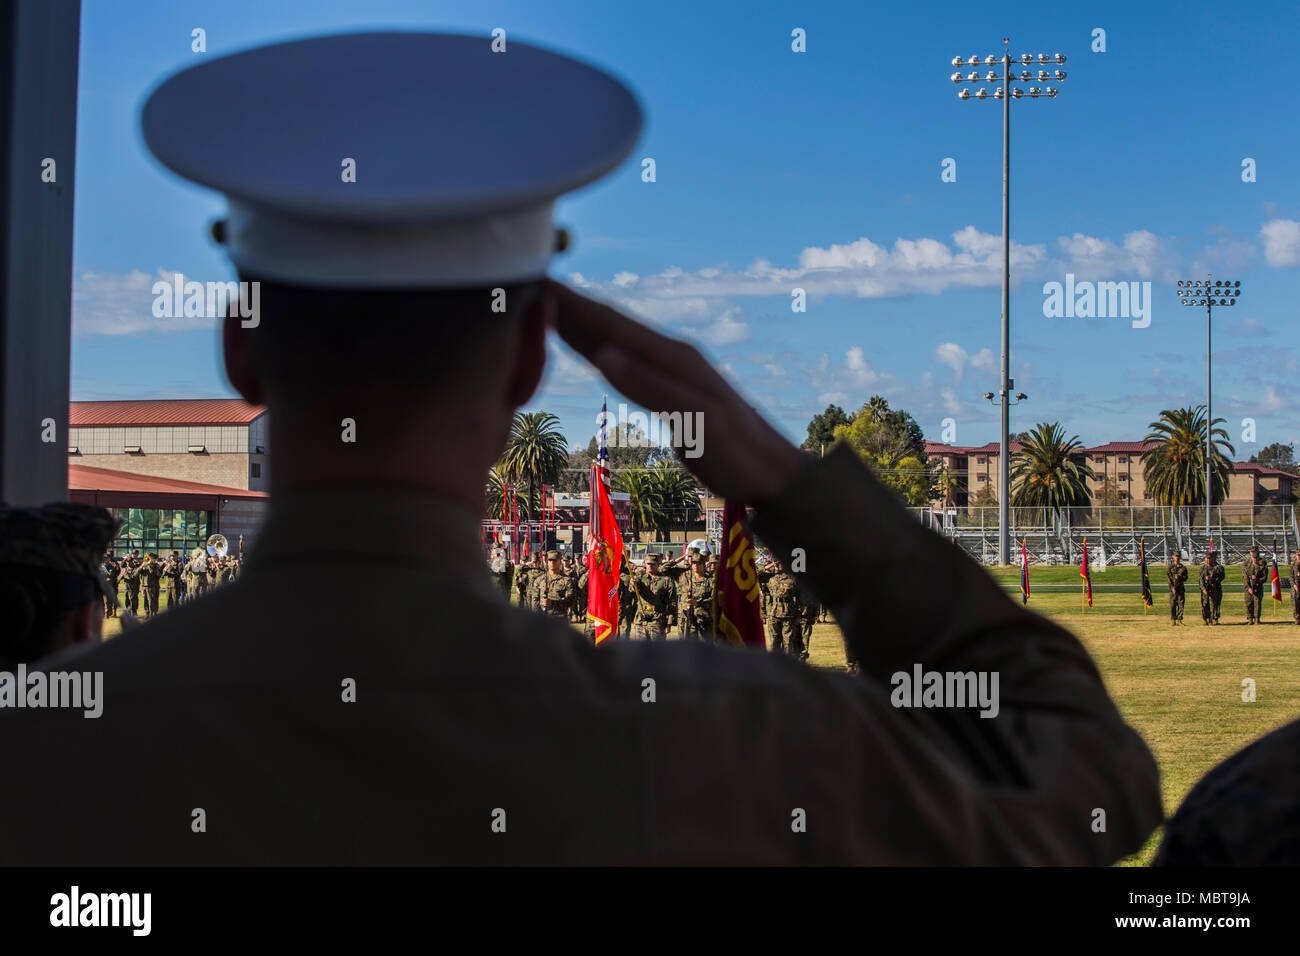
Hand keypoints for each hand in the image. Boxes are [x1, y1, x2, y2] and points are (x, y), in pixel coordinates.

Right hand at [545, 280, 808, 504]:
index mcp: (673, 358)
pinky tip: (585, 345)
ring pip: (614, 337)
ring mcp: (671, 369)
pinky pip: (623, 356)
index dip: (571, 304)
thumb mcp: (698, 422)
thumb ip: (651, 387)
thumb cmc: (738, 455)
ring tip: (542, 304)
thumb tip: (602, 354)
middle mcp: (671, 355)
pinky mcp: (670, 388)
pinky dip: (596, 345)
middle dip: (567, 303)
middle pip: (608, 323)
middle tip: (522, 280)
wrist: (774, 475)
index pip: (611, 324)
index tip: (533, 281)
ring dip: (578, 320)